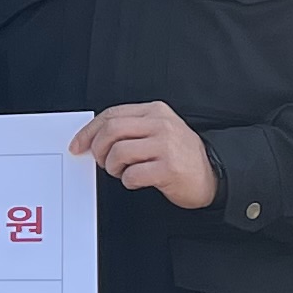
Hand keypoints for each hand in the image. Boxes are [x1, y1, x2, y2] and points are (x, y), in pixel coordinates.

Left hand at [72, 101, 216, 209]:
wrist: (212, 175)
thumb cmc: (181, 155)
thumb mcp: (159, 131)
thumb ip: (131, 129)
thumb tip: (94, 138)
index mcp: (155, 111)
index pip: (112, 114)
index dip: (90, 131)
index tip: (79, 144)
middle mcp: (161, 125)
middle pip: (112, 130)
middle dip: (98, 149)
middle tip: (101, 161)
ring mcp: (166, 146)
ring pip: (119, 152)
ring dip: (113, 167)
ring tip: (123, 172)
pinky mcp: (168, 168)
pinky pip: (132, 174)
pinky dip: (128, 181)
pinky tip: (137, 181)